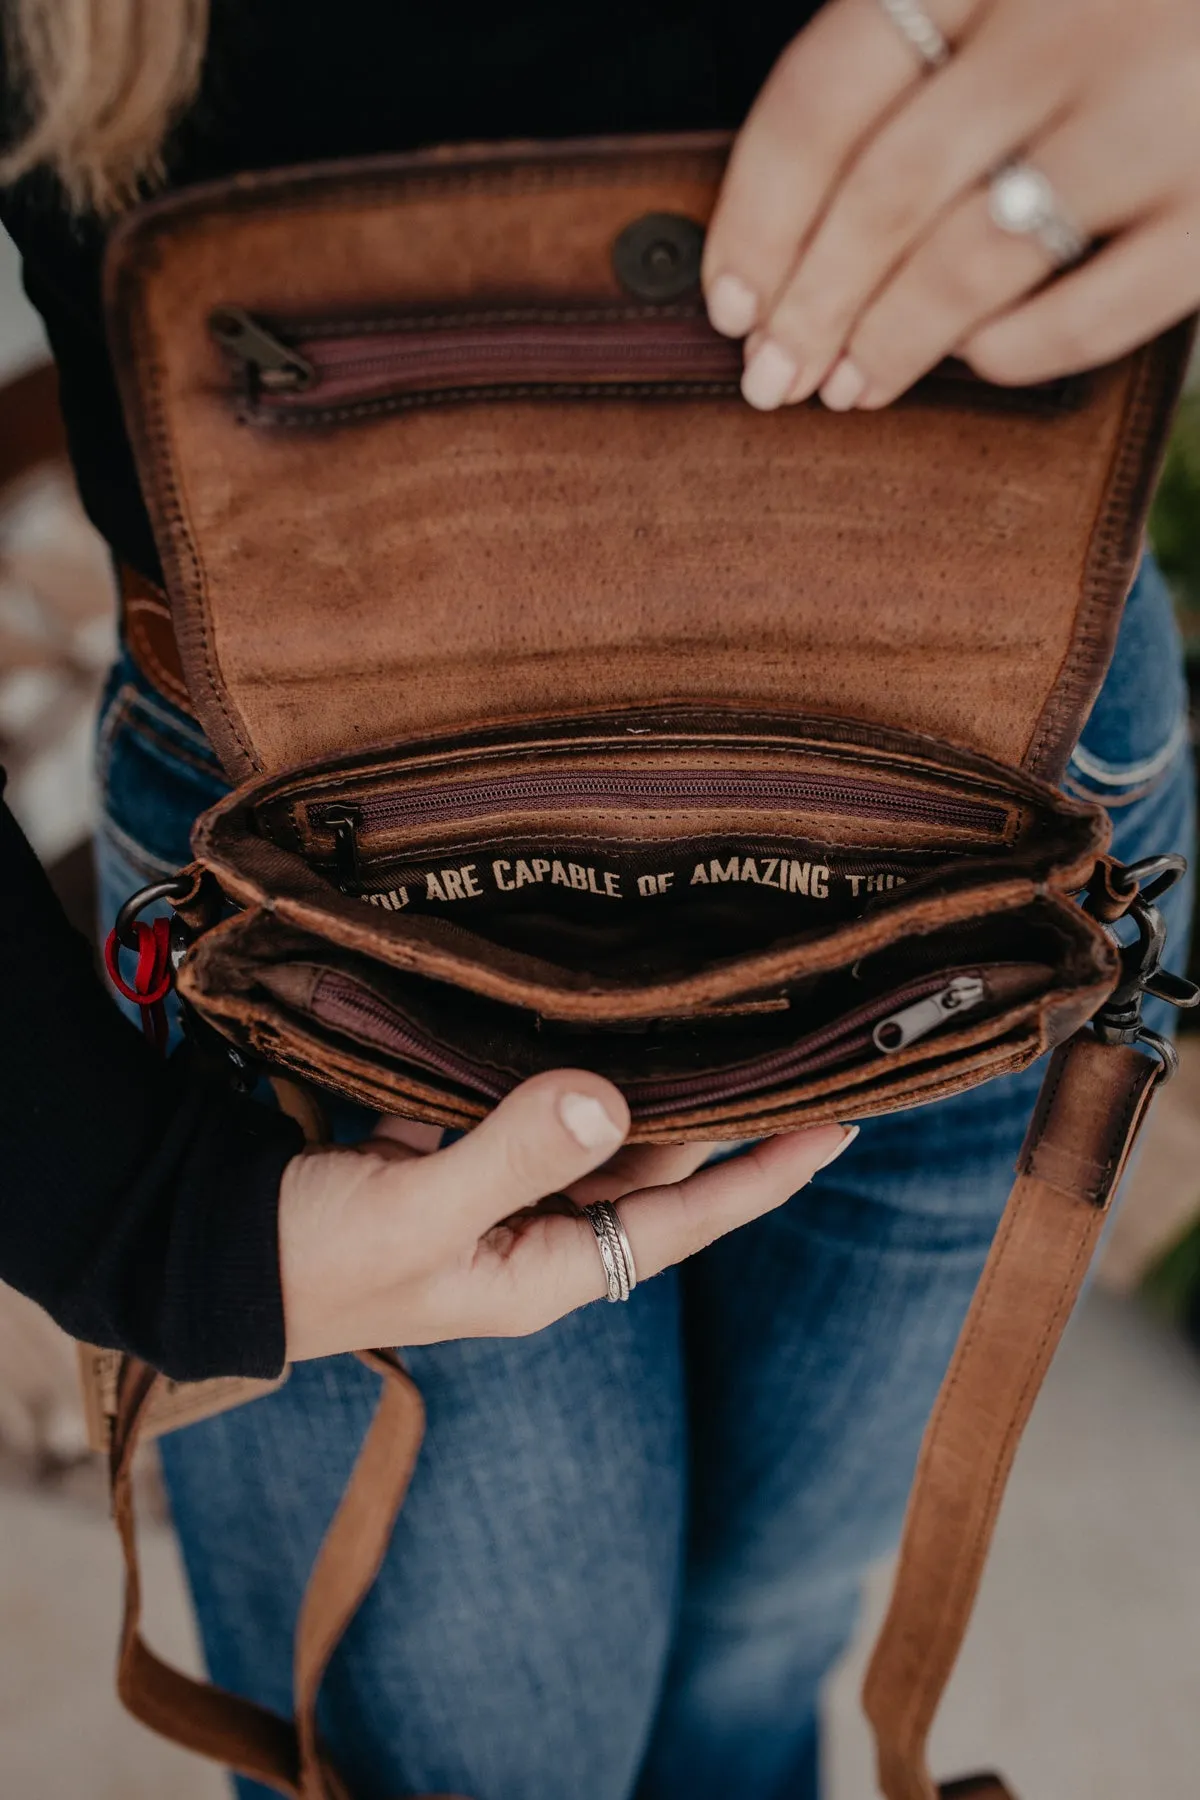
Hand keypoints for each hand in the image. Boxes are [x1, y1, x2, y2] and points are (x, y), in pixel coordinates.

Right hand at [278, 1070, 853, 1359]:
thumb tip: (612, 1098)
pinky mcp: (453, 1152)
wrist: (205, 1251)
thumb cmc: (308, 1258)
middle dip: (714, 1109)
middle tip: (783, 1033)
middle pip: (651, 1166)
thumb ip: (513, 1156)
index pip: (686, 1218)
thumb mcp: (416, 1214)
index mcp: (546, 1271)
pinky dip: (561, 1067)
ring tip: (709, 1014)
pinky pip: (531, 1106)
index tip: (844, 1120)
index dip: (766, 1171)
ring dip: (641, 1079)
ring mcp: (496, 1192)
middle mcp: (536, 1235)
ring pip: (594, 1130)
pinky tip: (590, 1016)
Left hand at [703, 0, 1199, 409]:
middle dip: (810, 304)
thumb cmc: (1137, 0)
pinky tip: (972, 359)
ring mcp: (1158, 114)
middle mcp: (1071, 21)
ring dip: (888, 341)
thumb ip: (931, 46)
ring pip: (970, 261)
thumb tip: (794, 226)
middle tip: (770, 378)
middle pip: (887, 190)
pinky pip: (1086, 317)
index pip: (828, 96)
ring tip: (846, 388)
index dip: (759, 214)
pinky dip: (1009, 352)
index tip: (728, 301)